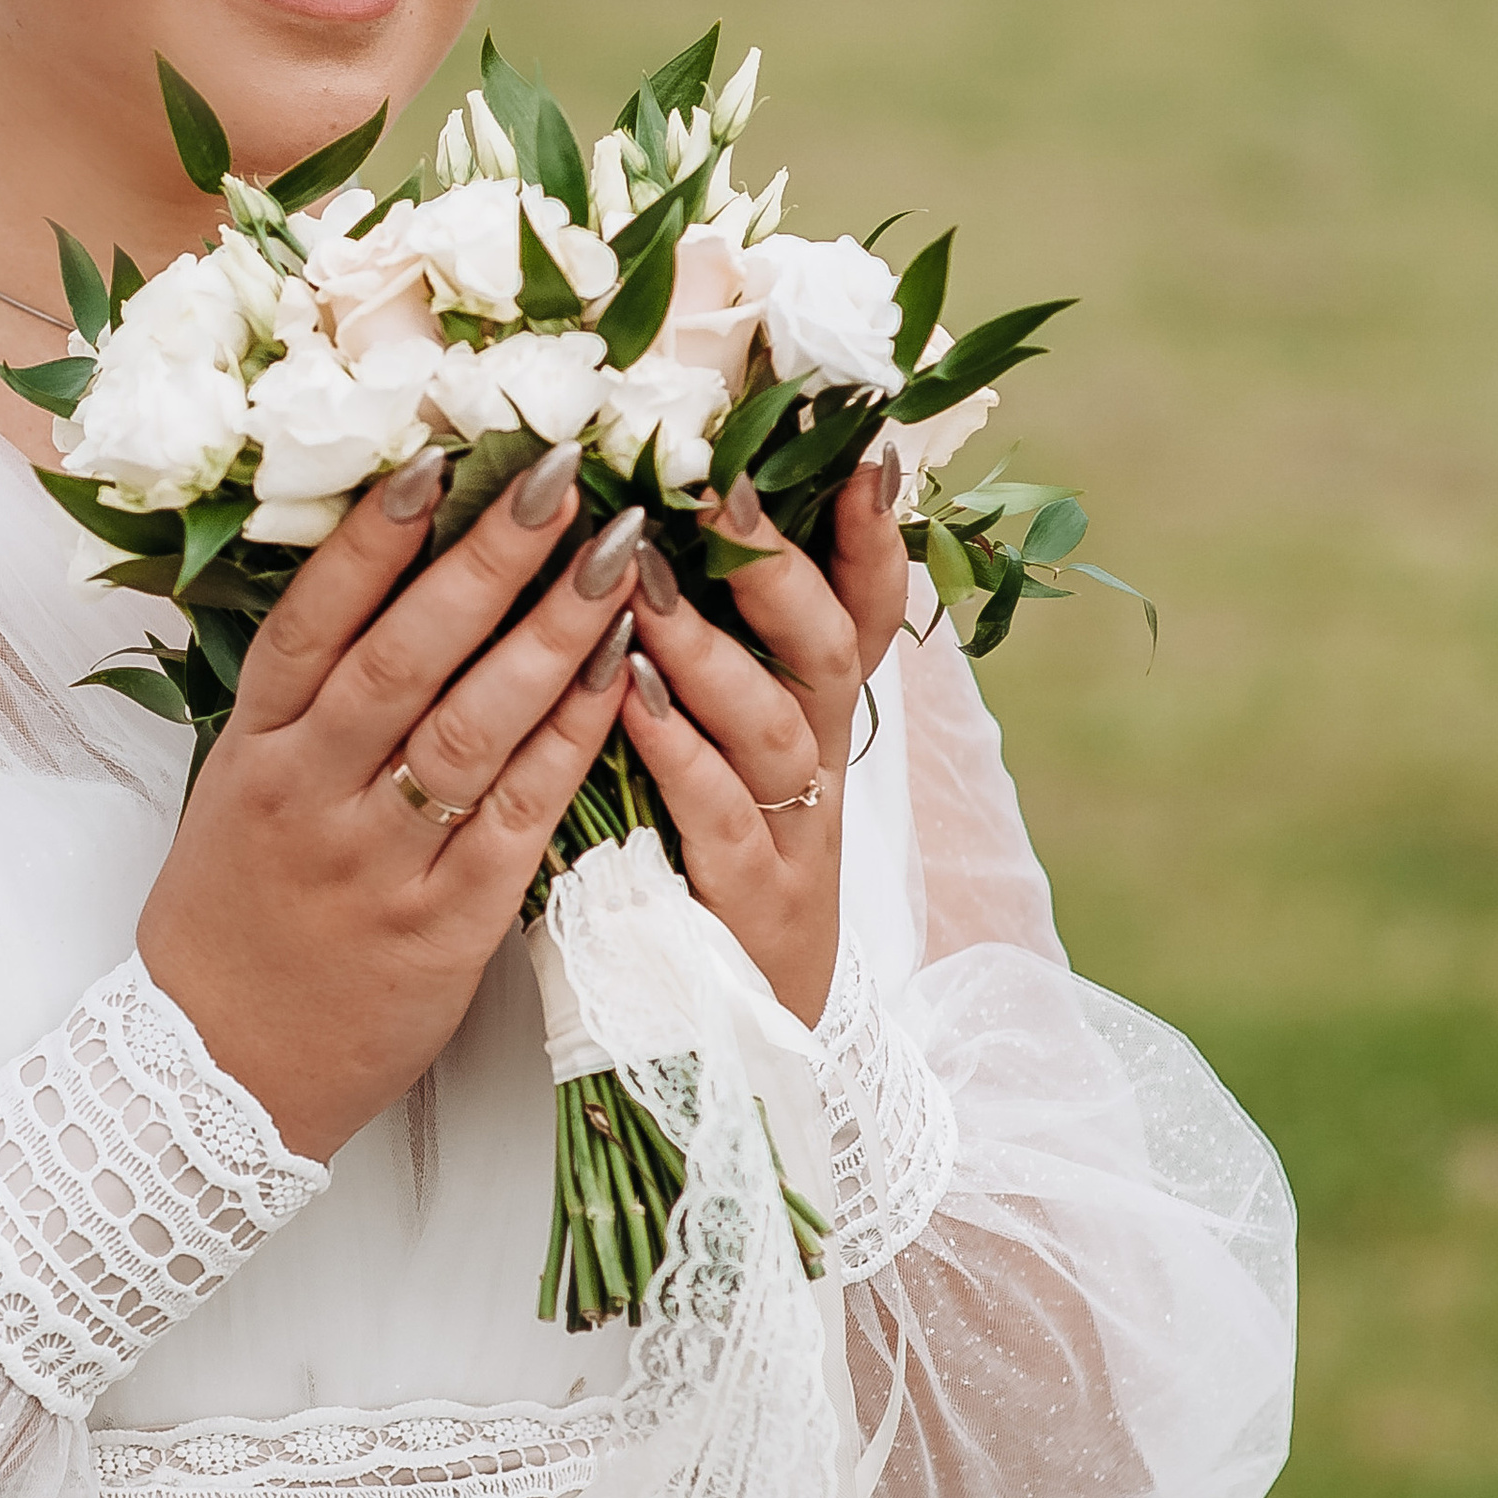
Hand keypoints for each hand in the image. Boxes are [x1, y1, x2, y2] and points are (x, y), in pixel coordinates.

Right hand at [137, 443, 642, 1160]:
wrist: (220, 1072)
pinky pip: (520, 817)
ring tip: (622, 560)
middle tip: (567, 476)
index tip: (440, 454)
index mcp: (256, 752)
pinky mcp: (443, 926)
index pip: (314, 620)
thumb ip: (303, 700)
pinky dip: (573, 742)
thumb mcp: (236, 791)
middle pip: (405, 655)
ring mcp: (377, 862)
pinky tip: (620, 679)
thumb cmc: (238, 915)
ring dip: (551, 635)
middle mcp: (311, 795)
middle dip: (490, 558)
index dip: (376, 535)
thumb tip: (383, 571)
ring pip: (471, 729)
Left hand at [616, 439, 911, 1027]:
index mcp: (811, 728)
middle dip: (781, 565)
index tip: (862, 446)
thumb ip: (697, 666)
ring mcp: (791, 845)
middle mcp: (817, 774)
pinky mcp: (748, 914)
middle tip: (722, 486)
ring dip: (710, 650)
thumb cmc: (696, 877)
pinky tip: (626, 701)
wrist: (733, 1051)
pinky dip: (676, 755)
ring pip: (774, 730)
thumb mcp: (713, 761)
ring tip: (646, 585)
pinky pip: (719, 821)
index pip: (866, 615)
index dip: (871, 537)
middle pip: (827, 653)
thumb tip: (642, 541)